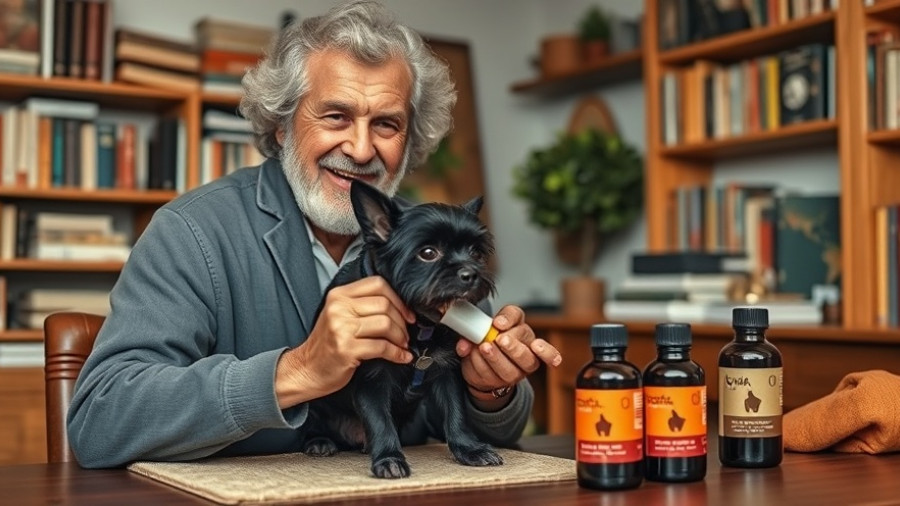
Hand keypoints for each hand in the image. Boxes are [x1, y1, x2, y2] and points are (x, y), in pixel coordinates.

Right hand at [275, 276, 415, 407]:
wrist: (307, 369)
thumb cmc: (328, 344)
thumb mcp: (340, 315)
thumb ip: (363, 305)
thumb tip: (401, 308)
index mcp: (339, 295)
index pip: (377, 284)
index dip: (398, 299)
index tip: (407, 313)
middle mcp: (339, 308)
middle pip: (384, 304)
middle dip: (402, 321)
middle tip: (406, 334)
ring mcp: (341, 328)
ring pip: (385, 324)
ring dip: (400, 337)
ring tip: (402, 345)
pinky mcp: (346, 349)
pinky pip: (382, 347)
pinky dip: (396, 353)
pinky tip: (401, 357)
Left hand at [456, 305, 561, 408]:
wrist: (486, 355)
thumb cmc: (501, 333)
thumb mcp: (507, 319)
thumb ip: (505, 317)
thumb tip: (495, 325)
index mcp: (536, 346)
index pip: (549, 353)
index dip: (546, 353)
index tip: (536, 345)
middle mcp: (527, 363)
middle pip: (526, 360)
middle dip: (513, 349)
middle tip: (501, 339)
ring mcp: (511, 375)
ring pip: (506, 370)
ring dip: (493, 357)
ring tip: (483, 346)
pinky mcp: (493, 381)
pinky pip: (486, 373)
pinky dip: (476, 361)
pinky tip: (473, 352)